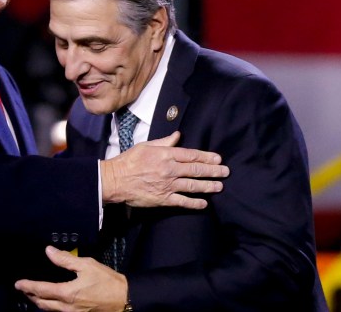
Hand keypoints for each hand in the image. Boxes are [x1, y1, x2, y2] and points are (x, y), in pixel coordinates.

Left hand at [15, 246, 125, 311]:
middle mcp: (67, 308)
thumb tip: (49, 251)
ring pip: (50, 311)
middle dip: (30, 297)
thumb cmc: (107, 281)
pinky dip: (51, 307)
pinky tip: (51, 301)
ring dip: (40, 303)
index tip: (18, 283)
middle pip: (42, 304)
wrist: (124, 299)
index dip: (28, 286)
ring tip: (34, 295)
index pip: (41, 290)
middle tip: (23, 289)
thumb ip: (65, 259)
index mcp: (67, 293)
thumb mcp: (86, 265)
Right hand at [101, 131, 227, 208]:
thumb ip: (164, 142)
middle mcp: (170, 169)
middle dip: (213, 171)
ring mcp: (168, 185)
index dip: (207, 157)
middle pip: (196, 170)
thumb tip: (177, 136)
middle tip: (225, 172)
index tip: (218, 159)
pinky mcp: (163, 199)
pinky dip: (195, 203)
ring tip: (219, 186)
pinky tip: (204, 203)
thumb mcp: (146, 146)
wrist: (115, 180)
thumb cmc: (129, 161)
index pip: (191, 155)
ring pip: (193, 186)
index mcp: (166, 155)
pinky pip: (183, 201)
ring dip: (208, 186)